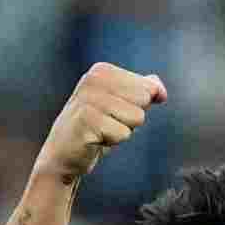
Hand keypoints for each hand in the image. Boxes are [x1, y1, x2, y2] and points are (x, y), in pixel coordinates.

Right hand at [39, 63, 164, 184]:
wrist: (64, 154)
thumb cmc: (97, 128)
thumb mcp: (122, 105)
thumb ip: (144, 91)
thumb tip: (161, 91)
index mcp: (102, 71)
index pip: (149, 88)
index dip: (137, 107)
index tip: (113, 112)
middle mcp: (93, 79)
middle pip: (144, 100)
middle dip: (131, 118)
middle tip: (107, 123)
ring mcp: (88, 98)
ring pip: (137, 117)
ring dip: (122, 130)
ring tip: (101, 130)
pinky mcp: (86, 120)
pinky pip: (123, 133)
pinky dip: (113, 141)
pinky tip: (94, 139)